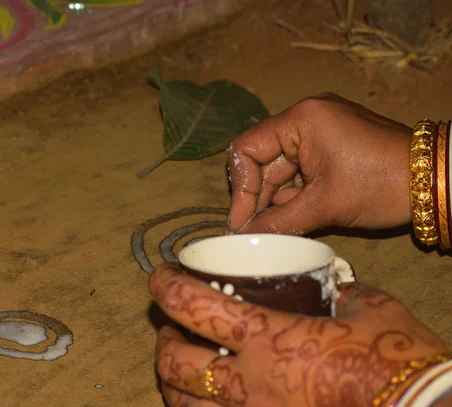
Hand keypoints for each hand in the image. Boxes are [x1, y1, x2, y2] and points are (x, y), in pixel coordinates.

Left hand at [149, 263, 448, 406]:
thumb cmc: (398, 361)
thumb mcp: (370, 309)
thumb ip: (339, 292)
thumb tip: (328, 286)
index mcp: (270, 337)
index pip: (195, 305)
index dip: (166, 286)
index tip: (160, 276)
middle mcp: (250, 382)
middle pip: (173, 360)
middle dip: (163, 338)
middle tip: (174, 326)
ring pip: (182, 403)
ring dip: (173, 380)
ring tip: (184, 366)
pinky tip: (209, 401)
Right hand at [226, 92, 411, 234]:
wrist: (438, 182)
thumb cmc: (382, 186)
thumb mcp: (326, 206)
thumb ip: (279, 221)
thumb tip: (244, 237)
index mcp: (302, 119)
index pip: (247, 148)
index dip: (240, 188)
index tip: (240, 222)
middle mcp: (306, 117)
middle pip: (263, 159)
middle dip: (257, 198)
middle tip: (250, 232)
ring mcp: (321, 130)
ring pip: (281, 167)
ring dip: (274, 199)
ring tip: (269, 230)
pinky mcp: (332, 144)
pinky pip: (300, 168)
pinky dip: (293, 193)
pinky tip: (288, 218)